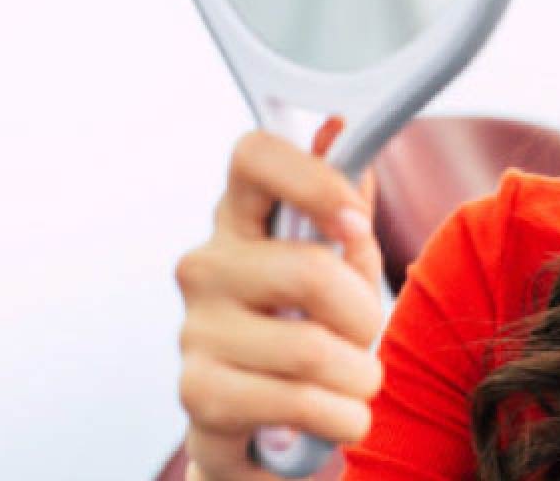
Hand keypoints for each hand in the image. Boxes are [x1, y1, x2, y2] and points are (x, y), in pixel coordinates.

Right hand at [176, 119, 384, 480]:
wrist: (269, 430)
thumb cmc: (309, 333)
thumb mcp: (341, 268)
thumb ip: (346, 209)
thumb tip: (336, 129)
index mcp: (243, 219)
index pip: (254, 154)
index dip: (314, 179)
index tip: (355, 222)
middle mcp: (207, 265)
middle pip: (309, 270)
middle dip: (364, 315)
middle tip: (363, 335)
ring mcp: (195, 329)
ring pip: (312, 348)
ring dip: (359, 377)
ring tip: (352, 384)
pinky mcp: (198, 394)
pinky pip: (299, 402)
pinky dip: (341, 417)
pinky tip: (337, 418)